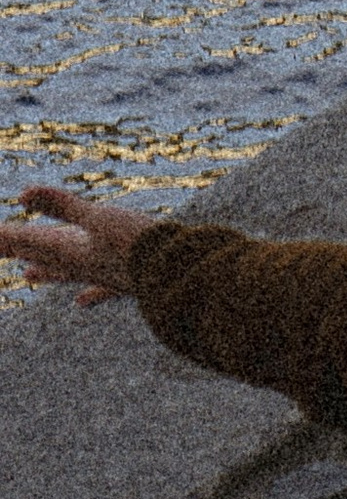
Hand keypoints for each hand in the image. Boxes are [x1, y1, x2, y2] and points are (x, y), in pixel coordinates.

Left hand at [5, 186, 161, 306]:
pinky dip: (88, 295)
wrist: (177, 274)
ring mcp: (102, 277)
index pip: (30, 242)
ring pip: (66, 274)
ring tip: (27, 275)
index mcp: (72, 252)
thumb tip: (22, 195)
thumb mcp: (98, 218)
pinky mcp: (123, 283)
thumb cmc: (137, 243)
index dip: (7, 238)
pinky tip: (79, 303)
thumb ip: (62, 206)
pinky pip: (99, 290)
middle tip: (1, 248)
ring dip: (46, 272)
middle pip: (43, 258)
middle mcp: (81, 268)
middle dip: (20, 251)